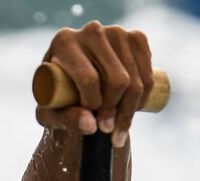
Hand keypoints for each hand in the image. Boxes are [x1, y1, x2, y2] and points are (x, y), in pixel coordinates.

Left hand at [36, 22, 153, 146]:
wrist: (73, 80)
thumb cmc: (57, 98)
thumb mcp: (51, 114)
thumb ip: (66, 120)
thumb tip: (91, 125)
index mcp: (64, 42)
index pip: (89, 78)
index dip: (94, 105)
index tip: (92, 122)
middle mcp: (91, 31)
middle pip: (116, 79)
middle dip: (115, 111)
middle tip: (106, 130)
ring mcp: (117, 32)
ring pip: (134, 81)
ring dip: (130, 110)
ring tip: (118, 128)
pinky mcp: (136, 38)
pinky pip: (148, 75)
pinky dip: (144, 98)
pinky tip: (134, 109)